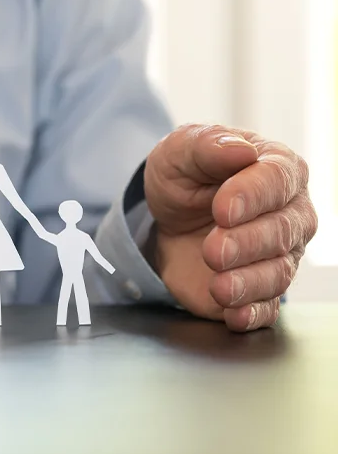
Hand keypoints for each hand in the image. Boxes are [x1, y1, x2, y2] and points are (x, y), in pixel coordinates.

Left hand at [145, 125, 316, 330]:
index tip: (223, 208)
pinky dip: (252, 313)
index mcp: (276, 168)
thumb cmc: (184, 176)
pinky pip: (267, 307)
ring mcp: (280, 253)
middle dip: (247, 242)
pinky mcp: (260, 288)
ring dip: (249, 282)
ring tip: (219, 286)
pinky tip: (234, 314)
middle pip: (283, 230)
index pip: (278, 180)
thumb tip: (239, 149)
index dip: (253, 195)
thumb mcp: (179, 152)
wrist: (168, 217)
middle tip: (214, 250)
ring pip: (279, 272)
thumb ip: (206, 145)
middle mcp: (290, 212)